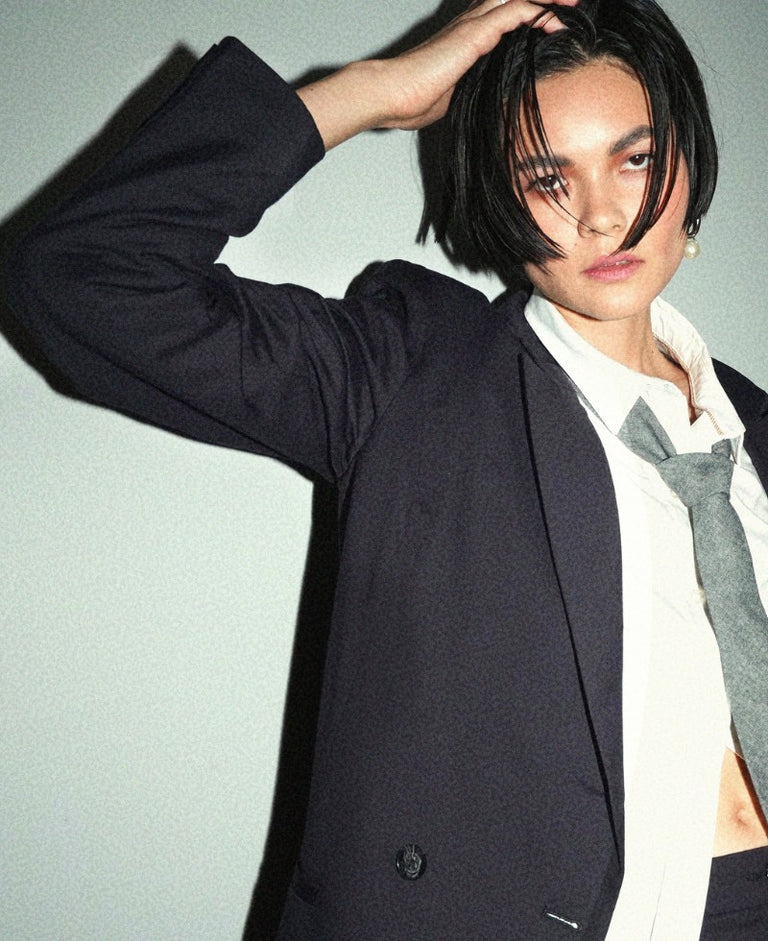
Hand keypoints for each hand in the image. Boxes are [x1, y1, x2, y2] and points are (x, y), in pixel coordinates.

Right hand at [377, 0, 577, 130]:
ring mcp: (473, 26)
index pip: (505, 18)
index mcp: (467, 40)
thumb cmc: (414, 101)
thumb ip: (475, 92)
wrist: (392, 95)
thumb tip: (492, 108)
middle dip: (543, 0)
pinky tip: (557, 22)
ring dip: (548, 0)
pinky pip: (517, 12)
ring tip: (573, 4)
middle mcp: (471, 25)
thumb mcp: (456, 98)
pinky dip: (540, 13)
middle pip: (514, 2)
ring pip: (519, 0)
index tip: (555, 23)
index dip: (531, 16)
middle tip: (571, 3)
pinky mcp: (475, 33)